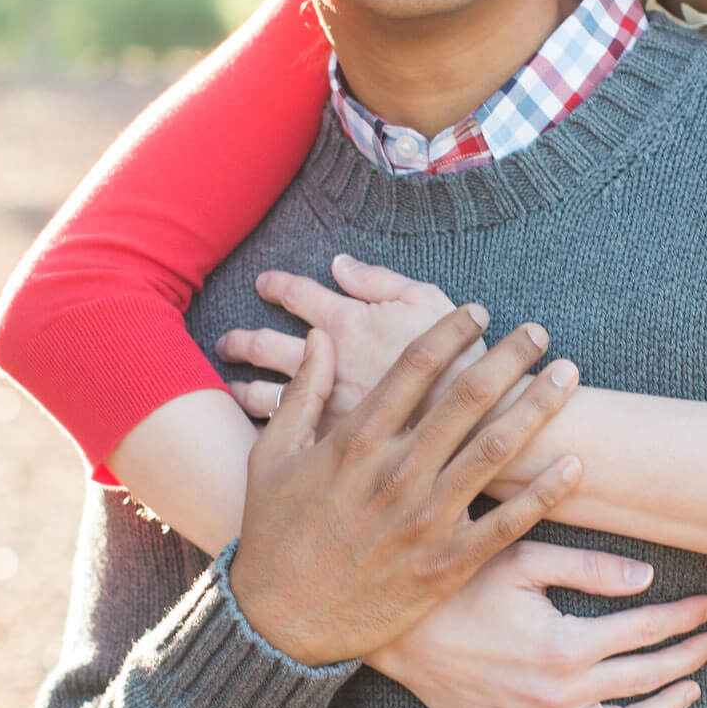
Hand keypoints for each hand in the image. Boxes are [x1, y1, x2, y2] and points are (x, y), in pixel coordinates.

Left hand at [217, 256, 469, 423]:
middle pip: (264, 345)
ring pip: (264, 395)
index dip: (275, 285)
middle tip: (228, 342)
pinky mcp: (330, 445)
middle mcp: (324, 363)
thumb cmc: (459, 359)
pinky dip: (268, 428)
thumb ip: (379, 280)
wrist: (478, 426)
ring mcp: (323, 406)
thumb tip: (339, 263)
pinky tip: (262, 428)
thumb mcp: (428, 301)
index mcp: (345, 321)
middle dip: (241, 340)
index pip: (295, 294)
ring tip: (233, 386)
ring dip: (244, 387)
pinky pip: (284, 435)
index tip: (264, 284)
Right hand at [228, 305, 582, 668]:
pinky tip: (575, 464)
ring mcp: (425, 520)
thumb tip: (324, 339)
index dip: (452, 332)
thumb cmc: (274, 535)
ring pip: (496, 450)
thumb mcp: (272, 457)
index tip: (478, 313)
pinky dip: (545, 493)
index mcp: (354, 441)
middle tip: (538, 332)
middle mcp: (396, 473)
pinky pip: (507, 524)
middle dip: (508, 357)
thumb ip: (302, 394)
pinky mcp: (446, 565)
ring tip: (566, 375)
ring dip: (537, 407)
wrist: (280, 623)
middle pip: (467, 397)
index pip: (415, 367)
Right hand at [368, 540, 706, 707]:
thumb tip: (648, 578)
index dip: (683, 619)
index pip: (645, 630)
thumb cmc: (459, 587)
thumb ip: (589, 568)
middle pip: (645, 679)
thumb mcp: (521, 560)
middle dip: (686, 659)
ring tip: (691, 688)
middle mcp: (560, 693)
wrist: (398, 637)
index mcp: (566, 643)